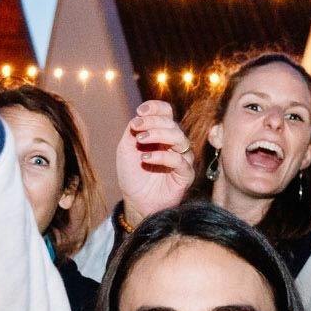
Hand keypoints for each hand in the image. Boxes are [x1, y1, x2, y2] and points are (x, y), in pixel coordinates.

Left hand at [117, 100, 193, 225]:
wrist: (135, 201)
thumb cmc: (131, 175)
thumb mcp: (125, 148)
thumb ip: (133, 130)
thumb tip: (140, 115)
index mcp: (161, 134)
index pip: (166, 113)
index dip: (156, 108)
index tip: (140, 111)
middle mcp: (173, 144)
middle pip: (172, 123)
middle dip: (153, 122)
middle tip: (136, 127)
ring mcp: (181, 158)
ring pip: (179, 138)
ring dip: (159, 135)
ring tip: (140, 141)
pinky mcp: (185, 174)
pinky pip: (179, 160)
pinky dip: (162, 156)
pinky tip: (146, 159)